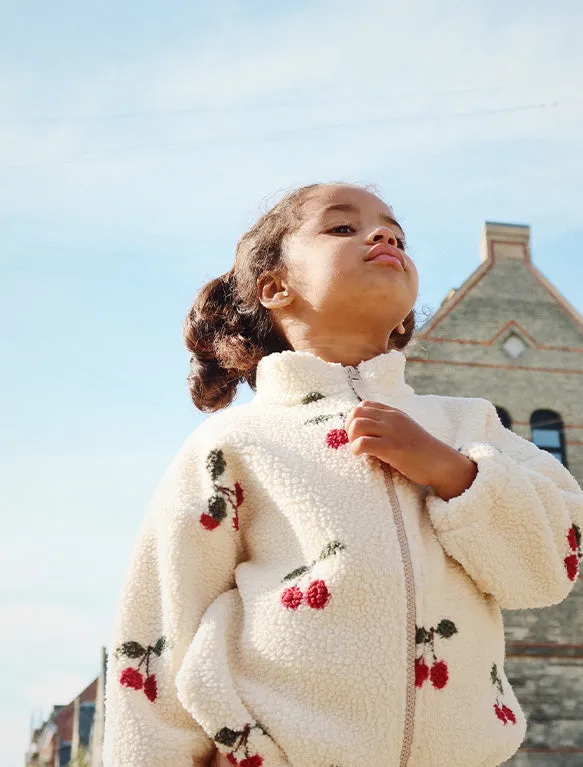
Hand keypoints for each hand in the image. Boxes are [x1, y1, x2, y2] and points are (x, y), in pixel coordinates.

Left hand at [344, 400, 477, 500]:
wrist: (440, 463)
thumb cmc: (420, 451)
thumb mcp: (403, 430)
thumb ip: (386, 427)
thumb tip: (362, 432)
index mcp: (393, 413)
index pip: (364, 405)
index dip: (354, 418)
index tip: (357, 434)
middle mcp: (391, 418)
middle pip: (356, 413)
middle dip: (349, 428)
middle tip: (355, 442)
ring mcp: (392, 431)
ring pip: (357, 425)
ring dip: (352, 438)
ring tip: (358, 450)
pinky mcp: (392, 447)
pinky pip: (363, 443)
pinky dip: (356, 449)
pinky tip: (361, 456)